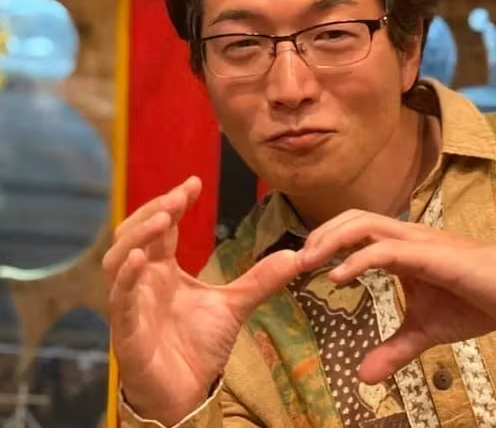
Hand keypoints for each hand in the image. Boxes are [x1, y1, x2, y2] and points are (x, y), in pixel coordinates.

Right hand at [102, 177, 300, 425]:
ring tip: (163, 218)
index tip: (193, 183)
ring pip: (118, 260)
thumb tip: (296, 255)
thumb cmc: (199, 346)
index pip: (162, 227)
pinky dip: (126, 278)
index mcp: (163, 271)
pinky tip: (140, 259)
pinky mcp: (127, 331)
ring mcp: (131, 304)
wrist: (189, 392)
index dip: (173, 203)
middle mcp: (142, 281)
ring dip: (138, 236)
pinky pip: (119, 300)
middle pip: (135, 235)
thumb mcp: (235, 304)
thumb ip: (261, 279)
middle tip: (179, 195)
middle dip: (153, 211)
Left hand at [299, 210, 495, 384]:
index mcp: (402, 248)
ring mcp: (419, 242)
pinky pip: (389, 250)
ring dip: (332, 240)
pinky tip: (339, 277)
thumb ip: (394, 348)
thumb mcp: (425, 331)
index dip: (327, 240)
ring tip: (307, 262)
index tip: (301, 264)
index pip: (356, 230)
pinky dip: (359, 260)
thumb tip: (363, 377)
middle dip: (321, 234)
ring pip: (366, 225)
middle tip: (295, 261)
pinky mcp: (432, 254)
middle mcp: (407, 237)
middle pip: (354, 218)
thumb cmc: (475, 301)